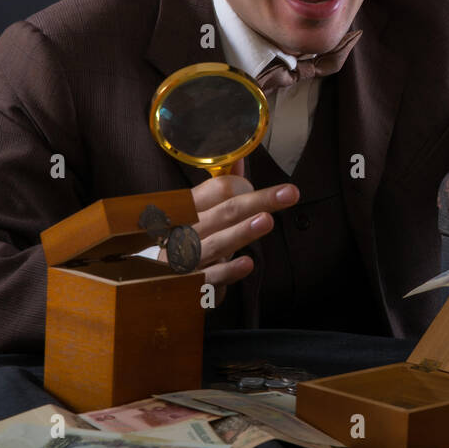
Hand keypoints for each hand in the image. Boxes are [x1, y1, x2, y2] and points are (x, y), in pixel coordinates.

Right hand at [161, 157, 298, 302]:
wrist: (160, 286)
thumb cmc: (190, 243)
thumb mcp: (202, 214)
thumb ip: (220, 188)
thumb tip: (240, 160)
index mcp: (187, 209)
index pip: (216, 189)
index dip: (243, 186)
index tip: (272, 191)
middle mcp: (183, 231)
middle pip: (224, 212)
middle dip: (258, 201)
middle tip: (288, 193)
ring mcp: (184, 259)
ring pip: (216, 243)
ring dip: (242, 232)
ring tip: (266, 221)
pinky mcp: (190, 285)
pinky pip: (210, 276)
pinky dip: (228, 269)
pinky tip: (247, 263)